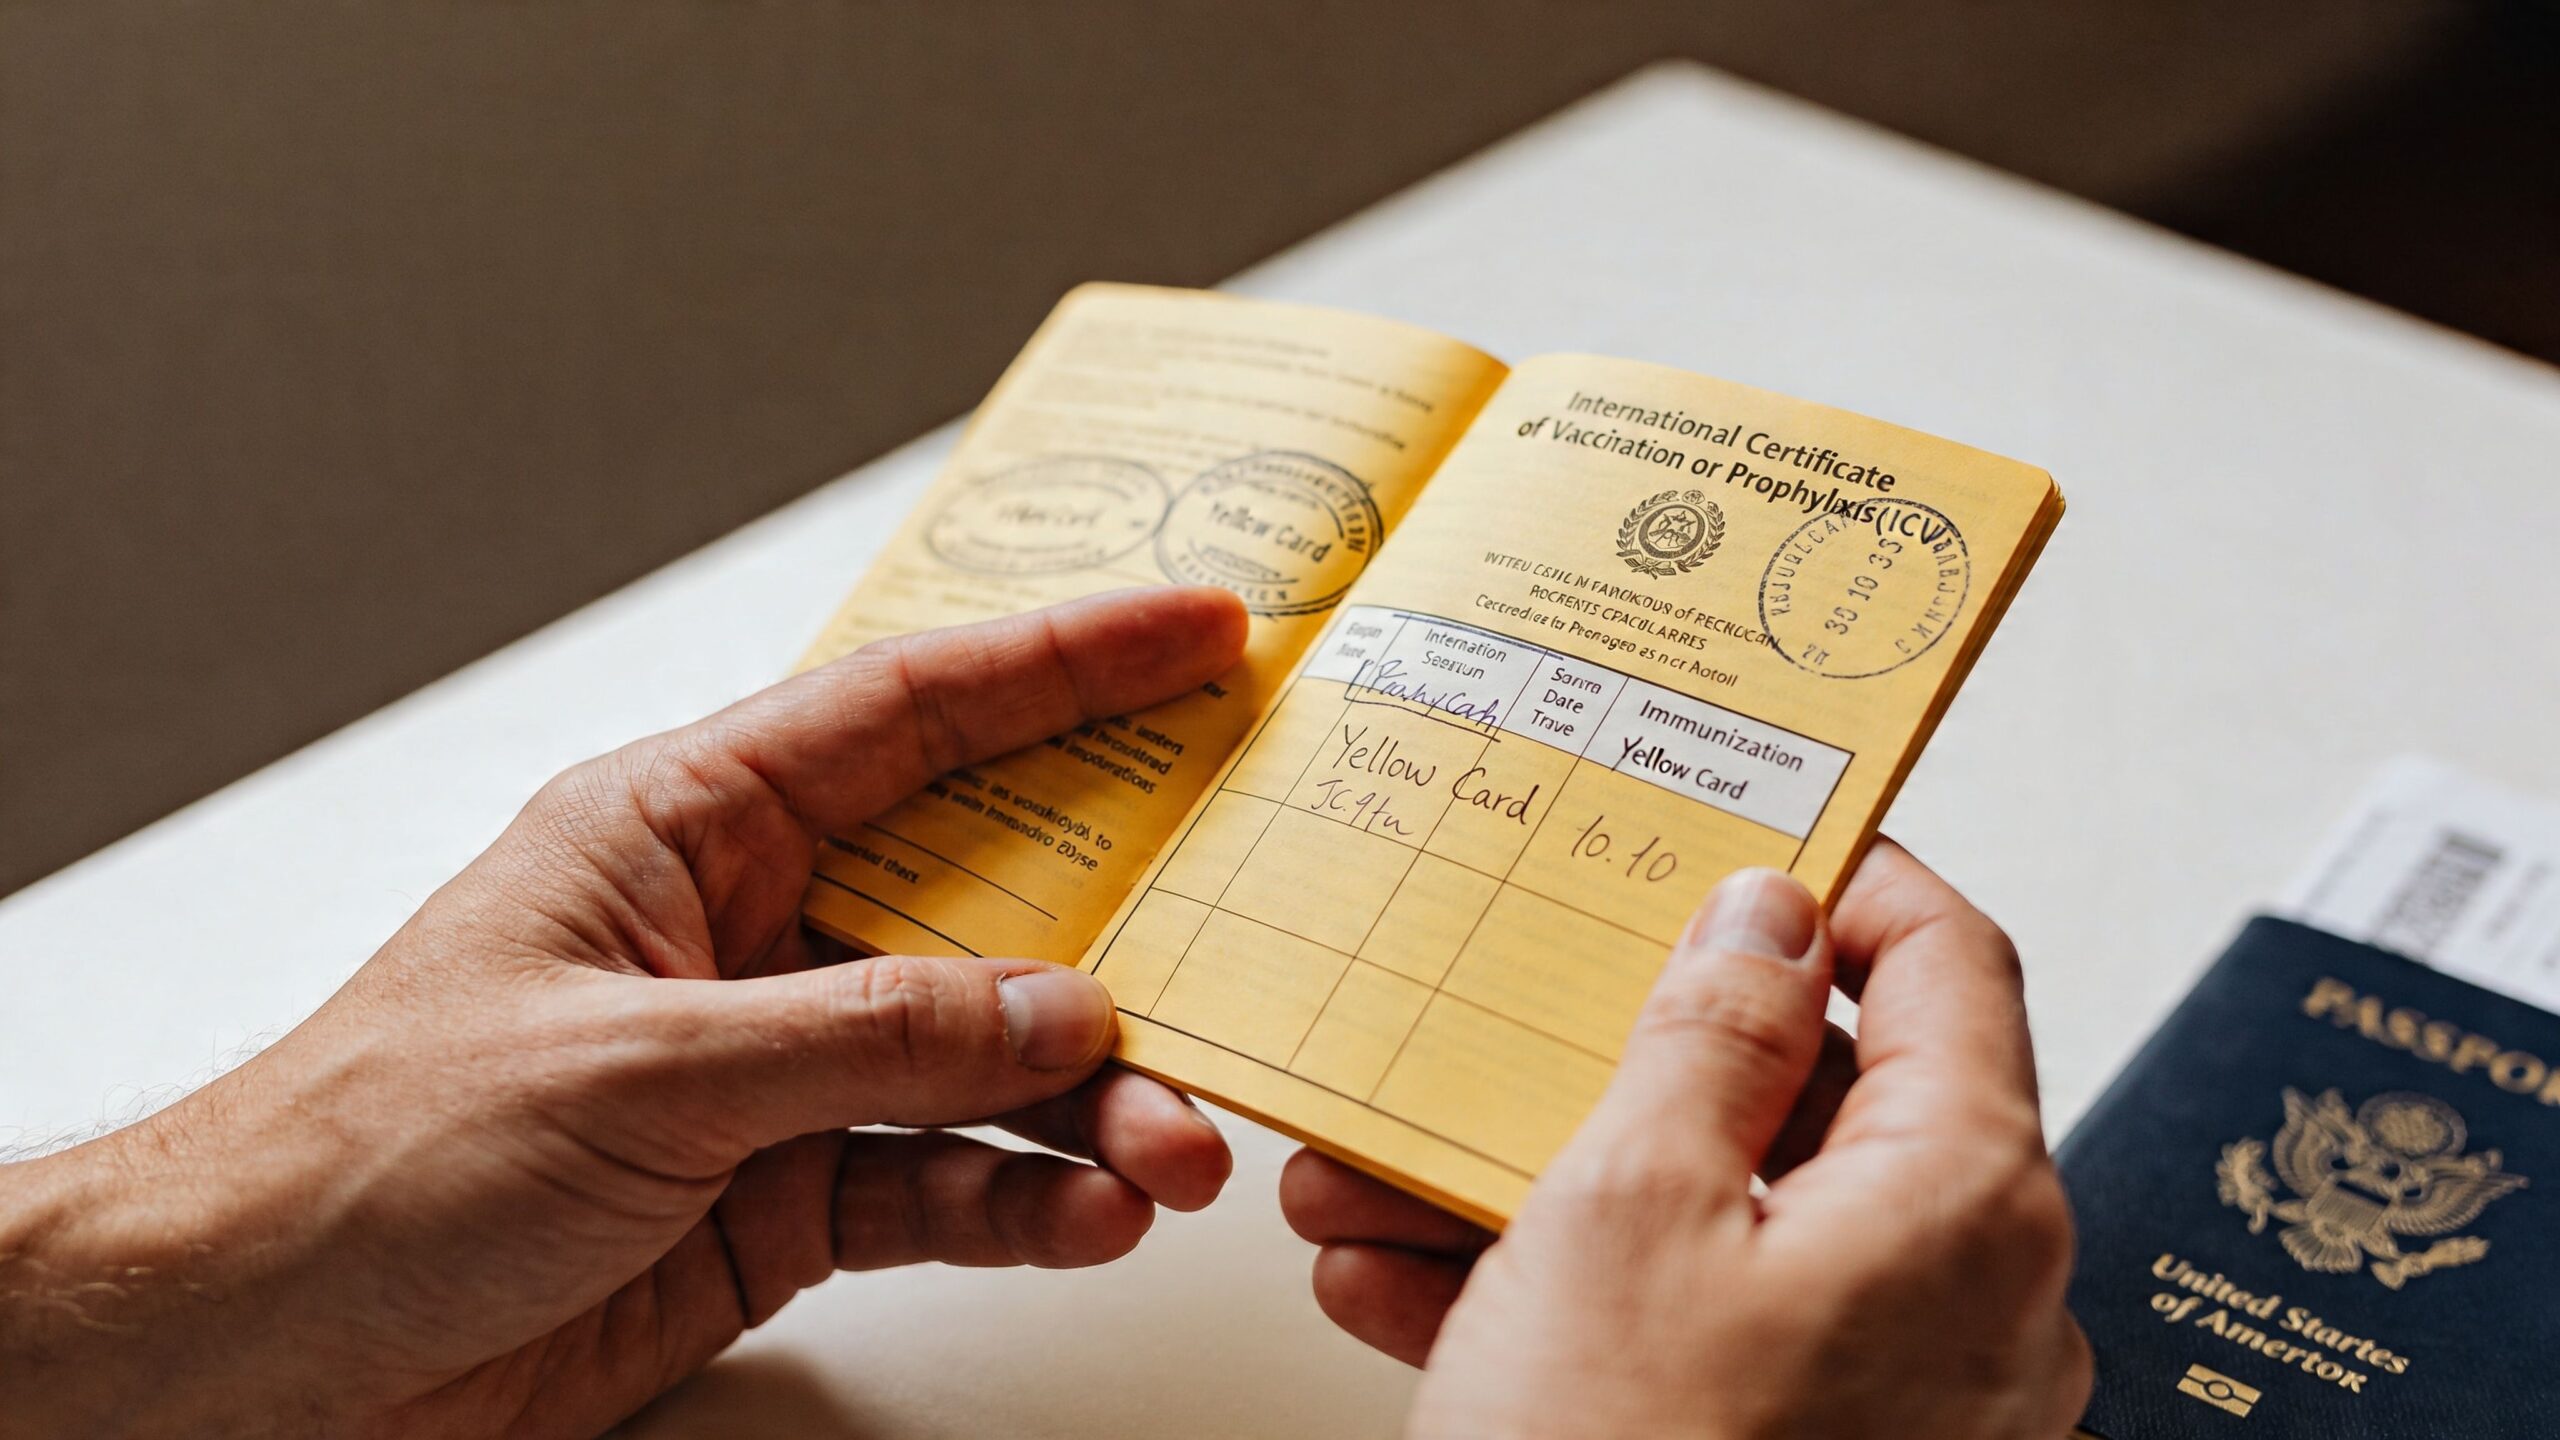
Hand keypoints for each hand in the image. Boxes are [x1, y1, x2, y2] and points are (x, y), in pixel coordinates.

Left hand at [0, 587, 1248, 1438]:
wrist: (261, 1351)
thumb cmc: (370, 1155)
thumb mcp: (637, 1069)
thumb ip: (862, 1035)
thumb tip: (1054, 1012)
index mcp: (684, 831)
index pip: (909, 715)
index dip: (1066, 663)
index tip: (1201, 633)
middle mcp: (746, 935)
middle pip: (982, 897)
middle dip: (1120, 930)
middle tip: (1244, 935)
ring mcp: (773, 1071)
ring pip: (981, 1060)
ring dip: (1089, 1106)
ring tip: (1168, 1153)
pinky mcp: (782, 1194)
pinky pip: (942, 1179)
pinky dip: (1021, 1201)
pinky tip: (1078, 1218)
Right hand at [1281, 842, 2090, 1438]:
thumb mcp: (1627, 1205)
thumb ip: (1709, 1030)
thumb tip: (1768, 908)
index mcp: (1964, 1197)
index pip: (1947, 960)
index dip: (1845, 877)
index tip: (1748, 836)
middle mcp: (1974, 1296)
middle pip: (1812, 1101)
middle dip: (1620, 1063)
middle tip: (1511, 1020)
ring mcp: (1911, 1396)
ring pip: (1729, 1229)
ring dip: (1553, 1190)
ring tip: (1388, 1179)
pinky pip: (1710, 1338)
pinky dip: (1577, 1302)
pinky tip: (1413, 1287)